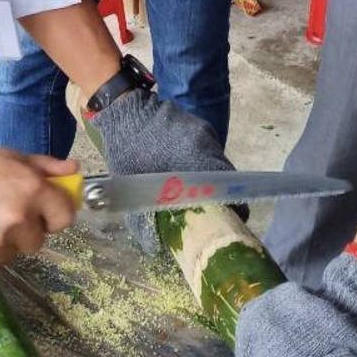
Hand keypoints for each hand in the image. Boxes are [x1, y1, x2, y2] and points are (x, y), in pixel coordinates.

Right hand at [0, 146, 78, 270]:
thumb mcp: (13, 157)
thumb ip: (47, 166)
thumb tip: (75, 170)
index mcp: (33, 191)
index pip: (65, 217)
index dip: (55, 215)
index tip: (44, 212)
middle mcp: (19, 220)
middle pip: (38, 240)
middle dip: (27, 230)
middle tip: (6, 215)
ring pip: (14, 253)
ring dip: (5, 242)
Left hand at [87, 88, 233, 252]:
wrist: (122, 108)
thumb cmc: (126, 148)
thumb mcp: (131, 189)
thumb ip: (145, 221)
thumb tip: (157, 248)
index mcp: (197, 157)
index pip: (229, 188)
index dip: (234, 209)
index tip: (226, 223)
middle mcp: (208, 142)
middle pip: (225, 178)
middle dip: (220, 198)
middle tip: (208, 214)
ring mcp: (205, 131)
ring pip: (217, 164)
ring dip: (210, 182)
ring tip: (194, 196)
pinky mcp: (199, 126)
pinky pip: (208, 152)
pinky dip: (201, 166)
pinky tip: (185, 174)